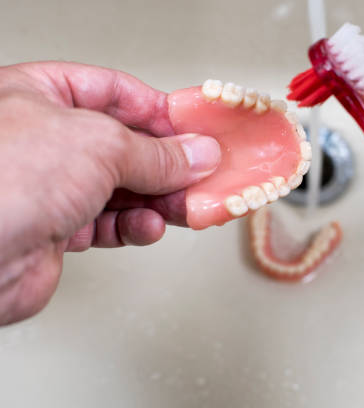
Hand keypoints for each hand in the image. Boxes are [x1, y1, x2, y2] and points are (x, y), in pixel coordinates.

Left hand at [0, 62, 220, 325]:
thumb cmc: (3, 183)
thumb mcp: (100, 146)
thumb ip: (157, 152)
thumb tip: (196, 154)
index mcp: (37, 96)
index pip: (114, 92)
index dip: (159, 111)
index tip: (195, 131)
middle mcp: (42, 139)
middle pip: (124, 145)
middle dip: (166, 163)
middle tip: (201, 173)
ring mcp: (49, 185)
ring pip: (122, 187)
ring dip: (158, 198)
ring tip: (186, 204)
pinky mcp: (57, 228)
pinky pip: (109, 223)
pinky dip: (135, 226)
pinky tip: (149, 226)